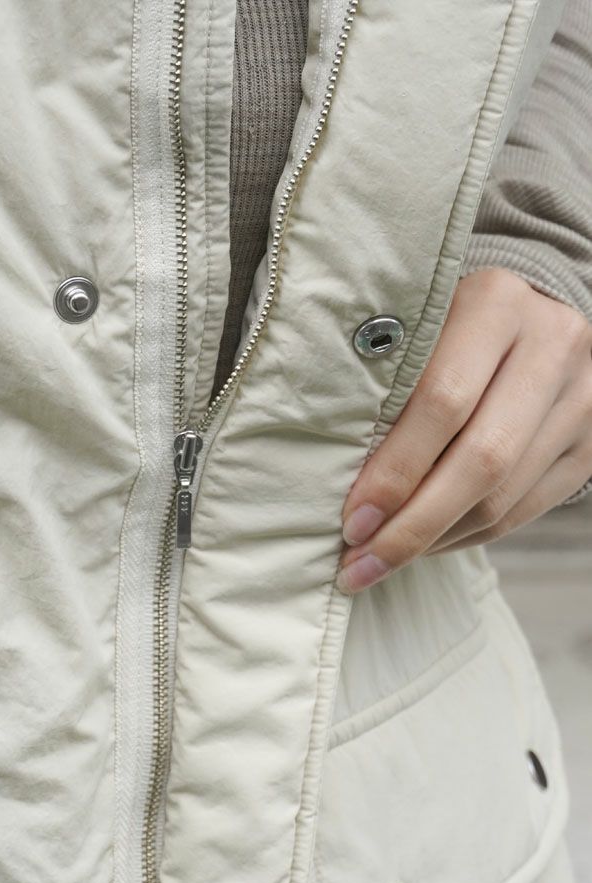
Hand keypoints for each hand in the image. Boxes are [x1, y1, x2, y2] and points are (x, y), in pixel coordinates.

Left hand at [336, 267, 591, 593]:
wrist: (531, 319)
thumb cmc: (444, 332)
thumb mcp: (416, 332)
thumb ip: (386, 386)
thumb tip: (335, 483)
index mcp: (496, 303)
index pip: (443, 402)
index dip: (395, 471)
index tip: (351, 521)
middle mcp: (552, 343)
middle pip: (482, 459)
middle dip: (412, 524)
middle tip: (360, 561)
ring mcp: (583, 396)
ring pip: (503, 496)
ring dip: (434, 541)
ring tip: (380, 561)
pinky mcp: (591, 444)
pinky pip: (523, 512)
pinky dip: (465, 538)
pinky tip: (424, 546)